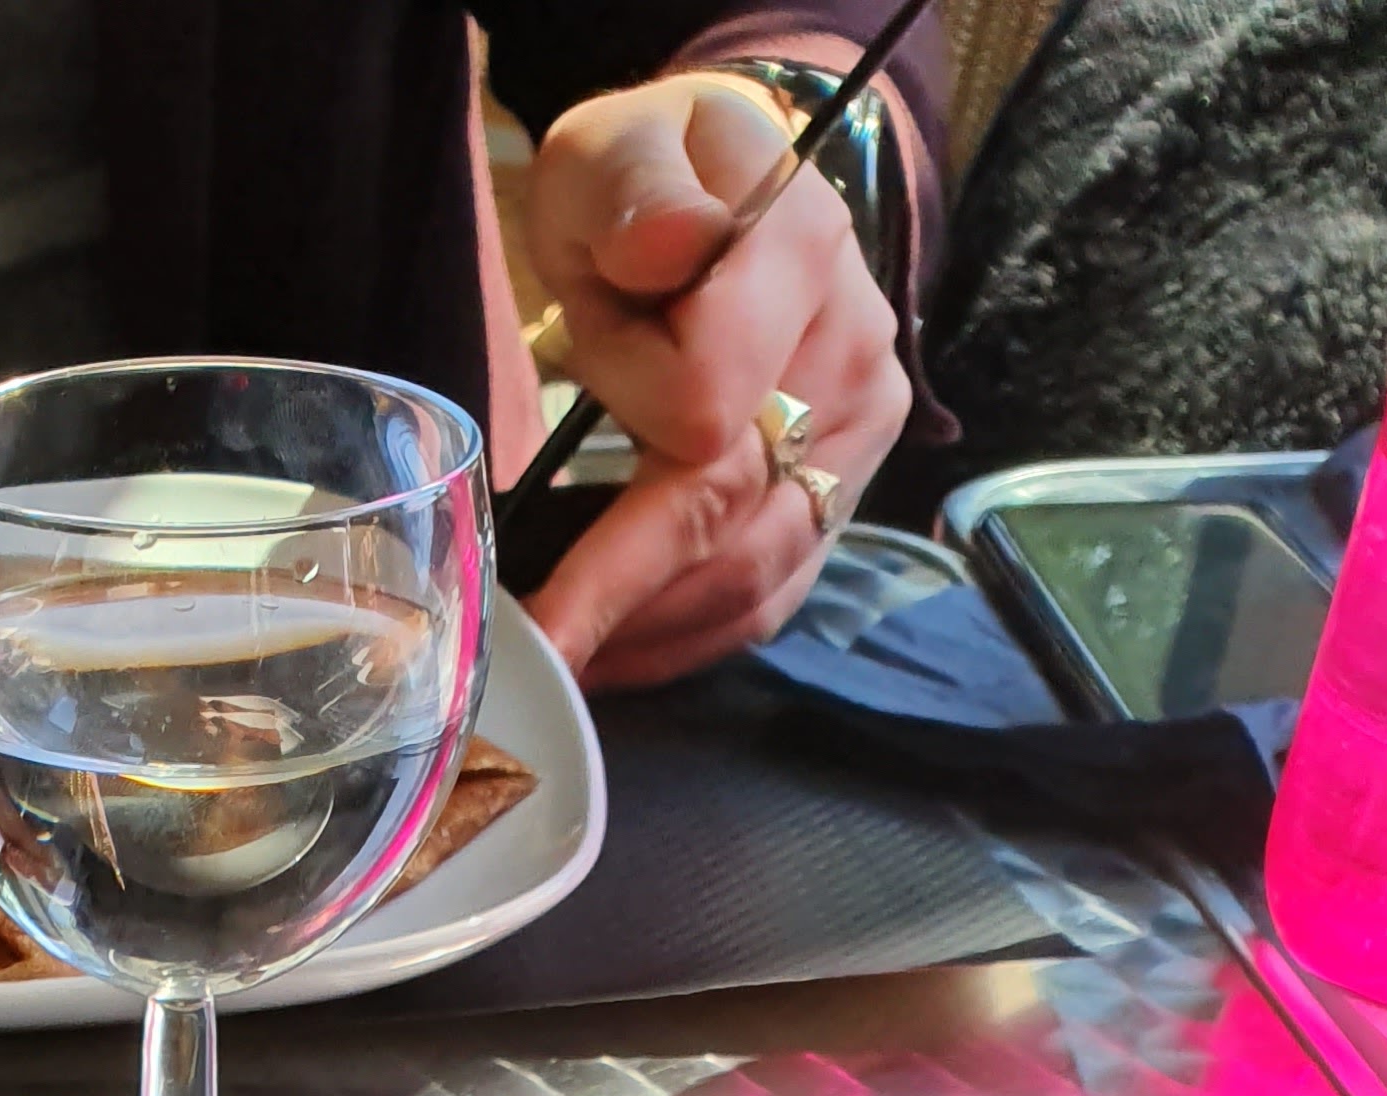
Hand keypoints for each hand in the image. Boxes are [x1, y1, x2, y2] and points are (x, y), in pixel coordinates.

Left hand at [522, 71, 908, 689]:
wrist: (731, 195)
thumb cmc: (650, 181)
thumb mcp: (618, 148)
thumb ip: (640, 190)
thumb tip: (673, 250)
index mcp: (802, 256)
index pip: (709, 395)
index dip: (626, 400)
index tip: (569, 364)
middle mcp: (852, 357)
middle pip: (733, 512)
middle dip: (619, 586)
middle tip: (529, 645)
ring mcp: (857, 440)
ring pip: (753, 576)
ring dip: (650, 628)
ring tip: (561, 657)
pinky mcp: (841, 500)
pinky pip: (769, 601)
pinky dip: (686, 640)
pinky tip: (616, 653)